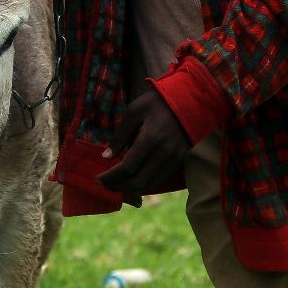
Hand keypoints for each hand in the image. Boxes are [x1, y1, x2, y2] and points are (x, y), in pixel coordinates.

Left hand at [95, 91, 189, 206]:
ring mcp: (174, 159)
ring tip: (117, 184)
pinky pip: (160, 180)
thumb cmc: (157, 102)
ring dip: (131, 189)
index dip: (110, 177)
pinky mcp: (180, 161)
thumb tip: (106, 156)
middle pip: (138, 181)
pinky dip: (145, 184)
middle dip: (118, 186)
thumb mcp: (134, 111)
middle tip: (104, 184)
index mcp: (150, 139)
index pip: (127, 168)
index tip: (98, 178)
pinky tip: (134, 180)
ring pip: (150, 185)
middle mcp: (164, 153)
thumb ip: (120, 135)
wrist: (190, 99)